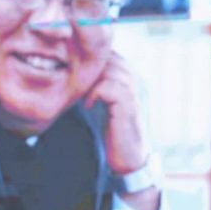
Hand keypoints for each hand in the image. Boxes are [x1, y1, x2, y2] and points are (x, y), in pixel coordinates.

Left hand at [86, 51, 147, 174]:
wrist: (129, 157)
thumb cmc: (114, 129)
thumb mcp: (105, 100)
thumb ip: (98, 82)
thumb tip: (75, 65)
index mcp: (131, 75)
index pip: (108, 52)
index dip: (90, 60)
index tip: (74, 73)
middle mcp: (136, 79)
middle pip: (108, 56)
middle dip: (88, 68)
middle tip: (75, 83)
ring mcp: (135, 91)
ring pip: (107, 69)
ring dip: (90, 81)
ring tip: (82, 95)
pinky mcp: (129, 105)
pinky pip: (106, 87)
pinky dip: (93, 94)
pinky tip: (89, 106)